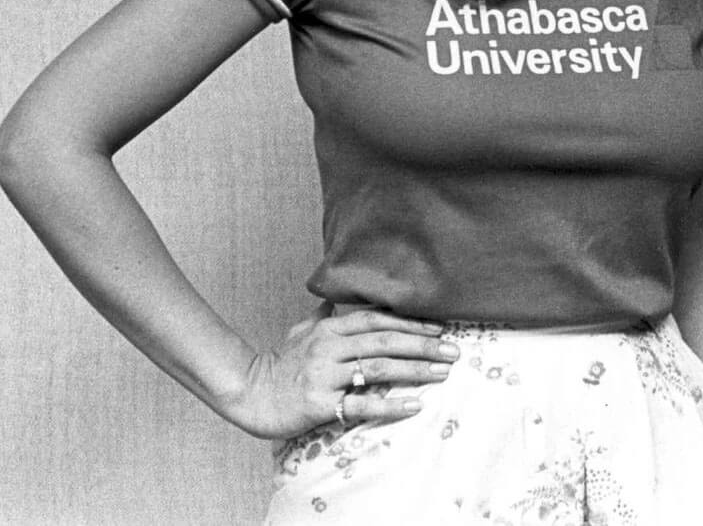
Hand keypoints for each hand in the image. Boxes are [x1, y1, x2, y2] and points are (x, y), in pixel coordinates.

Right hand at [224, 304, 459, 438]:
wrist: (249, 394)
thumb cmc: (279, 364)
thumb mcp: (300, 332)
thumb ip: (321, 315)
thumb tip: (331, 297)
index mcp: (330, 328)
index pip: (377, 319)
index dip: (411, 322)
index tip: (440, 327)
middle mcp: (329, 347)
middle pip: (385, 341)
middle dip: (423, 345)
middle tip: (454, 350)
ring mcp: (325, 375)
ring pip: (379, 368)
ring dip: (415, 370)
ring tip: (443, 372)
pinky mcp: (320, 403)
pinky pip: (361, 403)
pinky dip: (391, 405)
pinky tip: (415, 405)